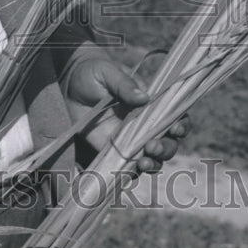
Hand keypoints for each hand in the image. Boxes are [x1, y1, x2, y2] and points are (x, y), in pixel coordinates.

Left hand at [64, 56, 185, 172]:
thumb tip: (144, 97)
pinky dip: (131, 174)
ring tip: (142, 163)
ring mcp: (129, 140)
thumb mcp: (108, 73)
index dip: (180, 125)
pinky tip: (127, 172)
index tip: (175, 129)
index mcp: (150, 104)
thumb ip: (124, 84)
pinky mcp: (112, 151)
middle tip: (152, 146)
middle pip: (168, 143)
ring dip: (153, 164)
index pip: (174, 117)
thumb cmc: (93, 73)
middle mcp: (144, 125)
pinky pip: (127, 168)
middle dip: (166, 149)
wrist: (67, 84)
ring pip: (152, 159)